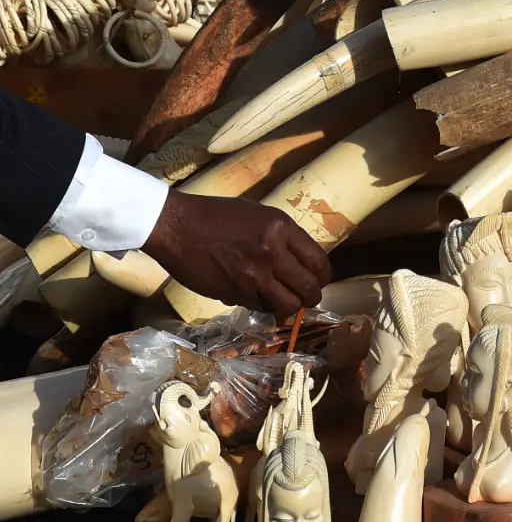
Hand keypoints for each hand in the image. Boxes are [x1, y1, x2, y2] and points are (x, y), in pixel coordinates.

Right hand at [143, 190, 332, 314]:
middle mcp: (270, 255)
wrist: (177, 227)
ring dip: (292, 306)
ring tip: (289, 301)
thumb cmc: (219, 214)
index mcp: (280, 229)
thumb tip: (303, 261)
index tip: (321, 279)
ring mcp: (251, 278)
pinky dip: (265, 306)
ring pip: (287, 305)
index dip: (324, 275)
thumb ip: (284, 237)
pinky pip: (261, 307)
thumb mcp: (260, 214)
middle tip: (309, 296)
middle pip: (308, 288)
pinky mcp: (234, 294)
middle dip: (313, 296)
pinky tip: (261, 297)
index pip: (318, 261)